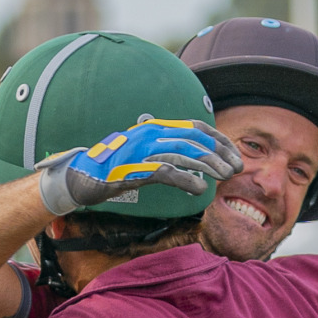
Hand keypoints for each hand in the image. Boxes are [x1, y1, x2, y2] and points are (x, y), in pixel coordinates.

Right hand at [37, 119, 240, 215]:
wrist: (81, 177)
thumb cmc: (112, 168)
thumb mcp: (141, 153)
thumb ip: (163, 151)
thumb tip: (187, 160)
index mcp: (154, 129)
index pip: (195, 127)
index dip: (218, 138)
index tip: (234, 152)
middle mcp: (150, 134)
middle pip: (194, 139)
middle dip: (219, 152)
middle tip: (236, 167)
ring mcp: (142, 151)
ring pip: (185, 154)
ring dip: (209, 165)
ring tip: (225, 177)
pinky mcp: (135, 170)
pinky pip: (167, 172)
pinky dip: (187, 180)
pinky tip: (200, 189)